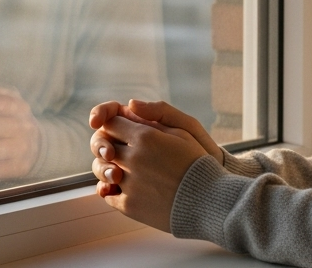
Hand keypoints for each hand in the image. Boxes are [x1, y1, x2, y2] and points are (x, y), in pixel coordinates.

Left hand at [86, 104, 212, 231]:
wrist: (209, 201)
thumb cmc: (198, 163)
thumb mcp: (184, 130)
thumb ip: (155, 115)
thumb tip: (129, 105)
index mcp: (144, 137)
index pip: (110, 123)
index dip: (113, 125)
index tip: (120, 130)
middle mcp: (132, 159)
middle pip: (103, 146)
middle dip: (108, 145)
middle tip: (118, 150)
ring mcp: (129, 183)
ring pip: (102, 170)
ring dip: (108, 168)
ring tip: (122, 171)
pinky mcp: (129, 205)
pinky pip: (107, 195)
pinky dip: (111, 190)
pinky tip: (123, 188)